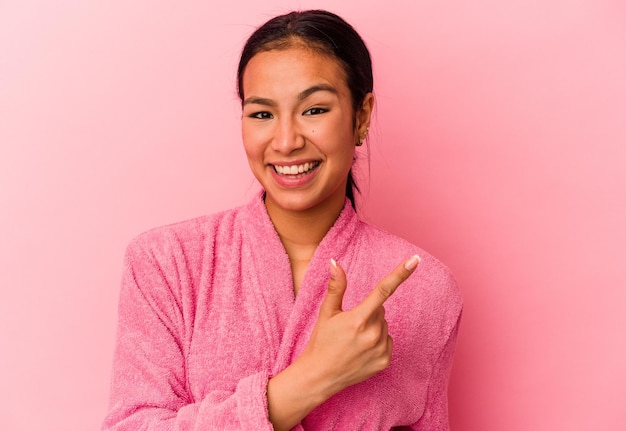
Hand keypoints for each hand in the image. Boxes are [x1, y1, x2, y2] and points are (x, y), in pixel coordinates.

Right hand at [300, 255, 420, 395]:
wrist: (319, 376)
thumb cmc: (321, 342)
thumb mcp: (326, 313)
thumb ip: (336, 287)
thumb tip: (335, 262)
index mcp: (358, 319)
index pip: (383, 290)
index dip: (400, 273)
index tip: (415, 260)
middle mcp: (373, 334)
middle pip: (380, 310)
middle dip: (369, 312)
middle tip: (350, 325)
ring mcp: (381, 349)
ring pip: (384, 325)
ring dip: (373, 327)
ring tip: (353, 340)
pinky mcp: (385, 361)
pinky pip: (388, 340)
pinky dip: (378, 341)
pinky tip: (362, 350)